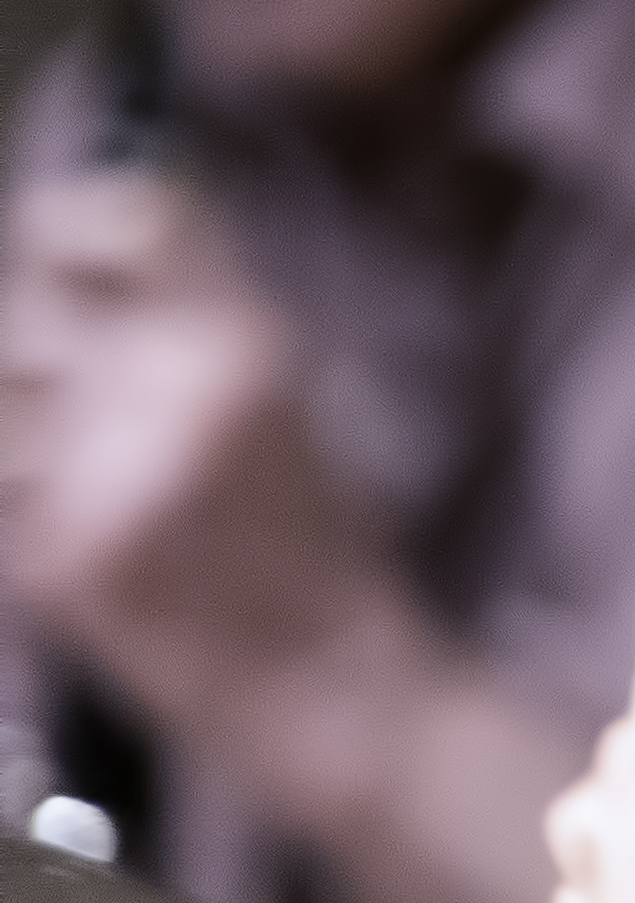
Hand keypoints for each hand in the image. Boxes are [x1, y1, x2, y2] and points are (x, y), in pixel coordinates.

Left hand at [0, 162, 423, 745]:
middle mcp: (180, 383)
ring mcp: (117, 465)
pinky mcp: (67, 548)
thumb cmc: (306, 549)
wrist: (335, 686)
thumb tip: (60, 272)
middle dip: (29, 368)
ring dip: (20, 448)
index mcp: (247, 338)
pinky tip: (83, 551)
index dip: (66, 225)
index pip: (130, 217)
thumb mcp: (277, 404)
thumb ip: (181, 332)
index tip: (52, 259)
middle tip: (82, 427)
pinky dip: (22, 518)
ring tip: (87, 496)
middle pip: (24, 315)